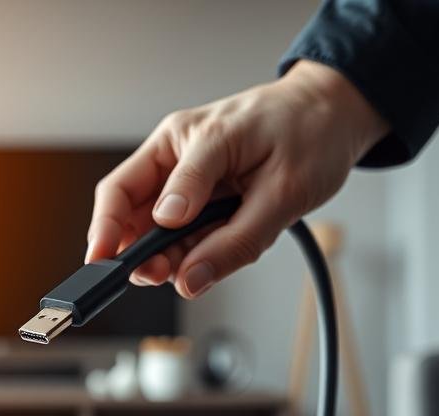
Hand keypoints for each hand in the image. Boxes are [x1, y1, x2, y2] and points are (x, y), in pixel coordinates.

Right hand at [85, 61, 388, 297]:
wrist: (336, 117)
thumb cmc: (310, 132)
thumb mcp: (281, 190)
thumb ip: (233, 239)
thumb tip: (187, 276)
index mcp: (184, 141)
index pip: (122, 191)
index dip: (106, 232)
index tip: (103, 265)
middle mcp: (177, 162)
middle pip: (131, 217)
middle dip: (140, 254)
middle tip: (159, 277)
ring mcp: (189, 185)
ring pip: (158, 236)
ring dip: (171, 259)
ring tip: (195, 269)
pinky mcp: (205, 204)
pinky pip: (187, 240)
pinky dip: (197, 256)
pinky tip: (213, 256)